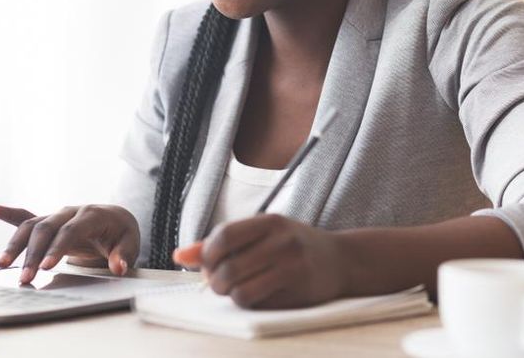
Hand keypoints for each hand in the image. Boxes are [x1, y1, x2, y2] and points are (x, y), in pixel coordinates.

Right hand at [0, 201, 139, 283]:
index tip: (47, 267)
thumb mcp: (129, 244)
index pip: (70, 231)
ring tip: (1, 264)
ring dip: (16, 244)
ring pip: (31, 225)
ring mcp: (56, 215)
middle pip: (46, 229)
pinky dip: (7, 212)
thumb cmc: (121, 233)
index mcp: (91, 214)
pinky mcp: (47, 222)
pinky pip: (24, 216)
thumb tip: (118, 267)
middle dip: (33, 253)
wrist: (115, 219)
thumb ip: (123, 255)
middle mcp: (70, 211)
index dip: (58, 248)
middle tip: (25, 277)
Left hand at [173, 214, 346, 308]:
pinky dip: (249, 303)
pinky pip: (259, 303)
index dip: (207, 254)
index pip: (224, 237)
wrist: (342, 260)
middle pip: (229, 267)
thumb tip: (180, 256)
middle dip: (215, 281)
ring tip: (235, 289)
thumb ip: (221, 243)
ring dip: (230, 295)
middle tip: (218, 282)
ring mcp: (292, 267)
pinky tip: (256, 295)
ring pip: (240, 290)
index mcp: (270, 221)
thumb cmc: (293, 245)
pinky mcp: (299, 291)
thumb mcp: (262, 234)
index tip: (208, 264)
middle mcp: (282, 241)